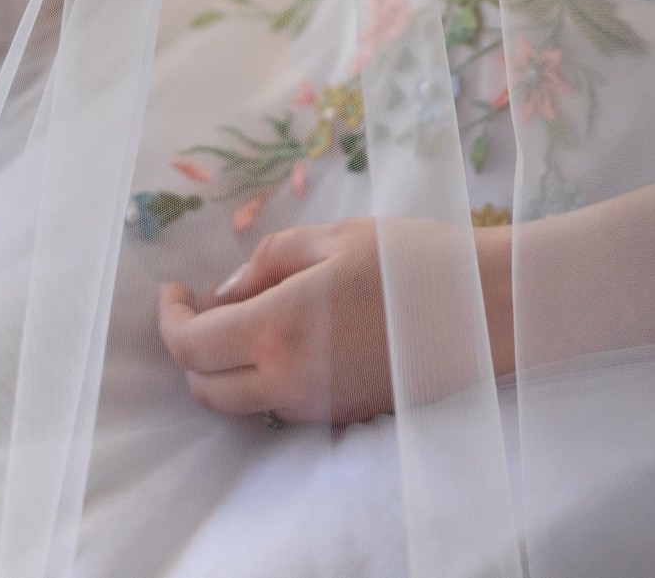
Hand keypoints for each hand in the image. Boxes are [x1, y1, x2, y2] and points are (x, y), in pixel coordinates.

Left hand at [158, 218, 391, 425]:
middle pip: (205, 388)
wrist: (483, 308)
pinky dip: (263, 377)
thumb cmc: (412, 260)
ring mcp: (316, 406)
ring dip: (225, 368)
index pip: (193, 346)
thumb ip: (267, 263)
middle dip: (189, 349)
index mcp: (281, 329)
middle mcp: (290, 381)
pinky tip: (285, 336)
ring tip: (243, 316)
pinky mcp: (341, 415)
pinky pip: (279, 405)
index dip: (170, 320)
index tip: (173, 291)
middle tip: (201, 305)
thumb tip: (225, 292)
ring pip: (240, 403)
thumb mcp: (333, 239)